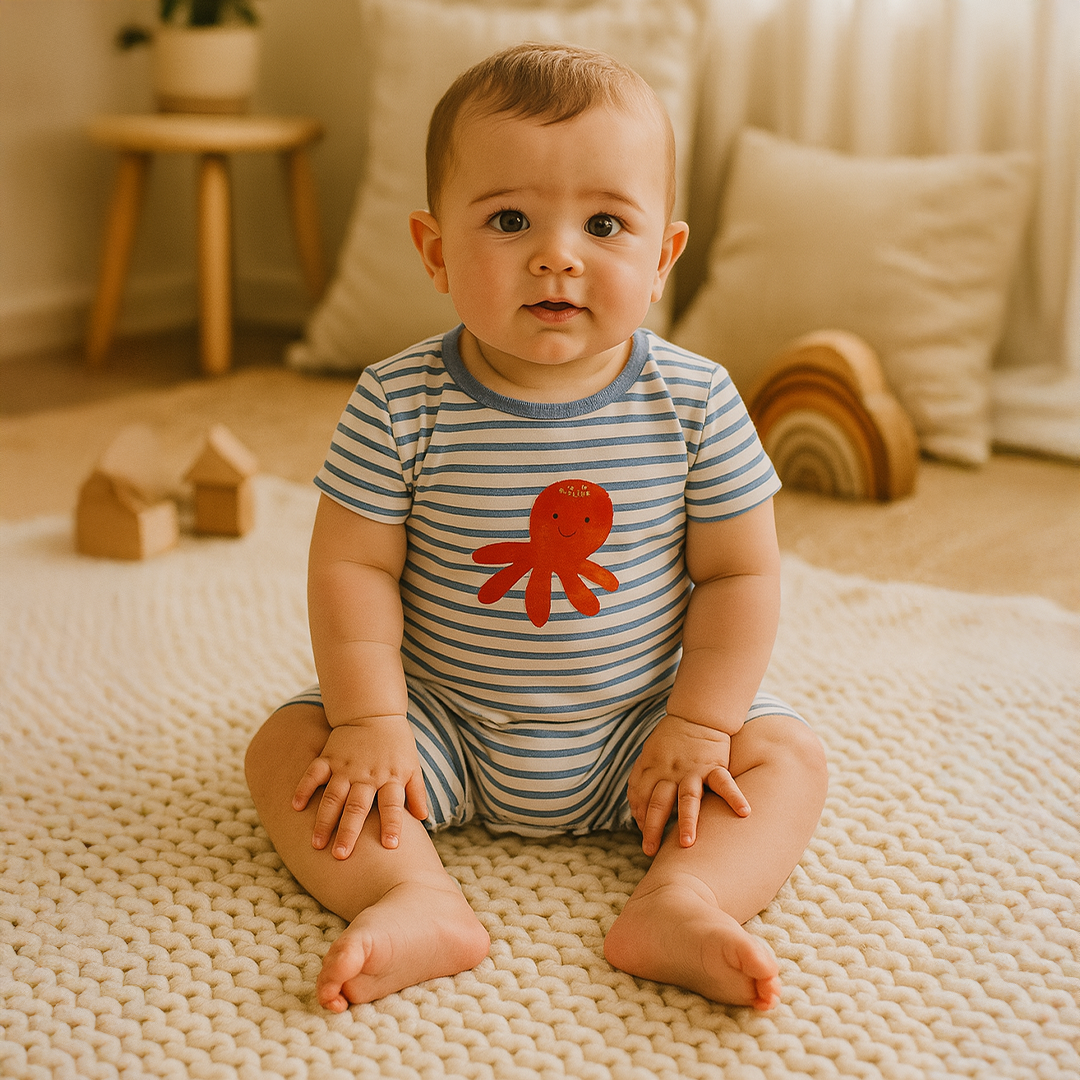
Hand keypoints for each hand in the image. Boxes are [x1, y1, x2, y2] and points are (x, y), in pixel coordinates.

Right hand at [292, 716, 427, 857]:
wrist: (374, 711)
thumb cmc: (396, 744)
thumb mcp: (412, 766)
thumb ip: (417, 792)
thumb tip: (423, 818)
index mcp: (390, 778)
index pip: (393, 805)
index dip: (393, 824)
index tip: (390, 846)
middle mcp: (367, 775)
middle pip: (358, 807)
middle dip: (349, 832)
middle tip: (341, 856)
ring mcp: (345, 766)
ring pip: (333, 796)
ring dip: (324, 820)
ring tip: (316, 844)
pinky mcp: (329, 756)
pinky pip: (313, 773)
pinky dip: (303, 788)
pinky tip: (295, 807)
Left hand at [627, 714, 749, 855]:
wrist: (695, 715)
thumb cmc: (670, 740)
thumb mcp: (647, 757)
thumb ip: (640, 783)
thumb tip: (636, 815)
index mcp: (652, 769)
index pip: (641, 797)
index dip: (640, 817)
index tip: (643, 836)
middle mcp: (670, 772)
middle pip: (659, 802)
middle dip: (653, 827)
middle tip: (649, 851)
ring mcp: (693, 770)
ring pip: (688, 798)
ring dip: (686, 821)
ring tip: (687, 844)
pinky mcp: (714, 766)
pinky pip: (725, 783)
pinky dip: (735, 797)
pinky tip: (744, 813)